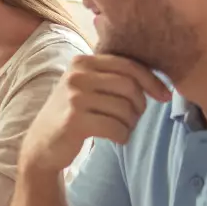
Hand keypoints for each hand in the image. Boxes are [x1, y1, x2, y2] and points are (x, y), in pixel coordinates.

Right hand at [19, 54, 171, 173]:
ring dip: (130, 124)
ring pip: (125, 109)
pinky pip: (116, 128)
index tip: (164, 96)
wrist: (42, 144)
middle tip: (134, 118)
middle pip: (130, 87)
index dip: (152, 80)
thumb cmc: (73, 114)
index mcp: (82, 62)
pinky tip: (115, 138)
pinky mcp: (75, 121)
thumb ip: (112, 76)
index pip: (128, 65)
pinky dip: (122, 136)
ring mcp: (74, 98)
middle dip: (140, 106)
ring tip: (120, 129)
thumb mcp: (86, 86)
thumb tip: (158, 79)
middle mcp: (76, 76)